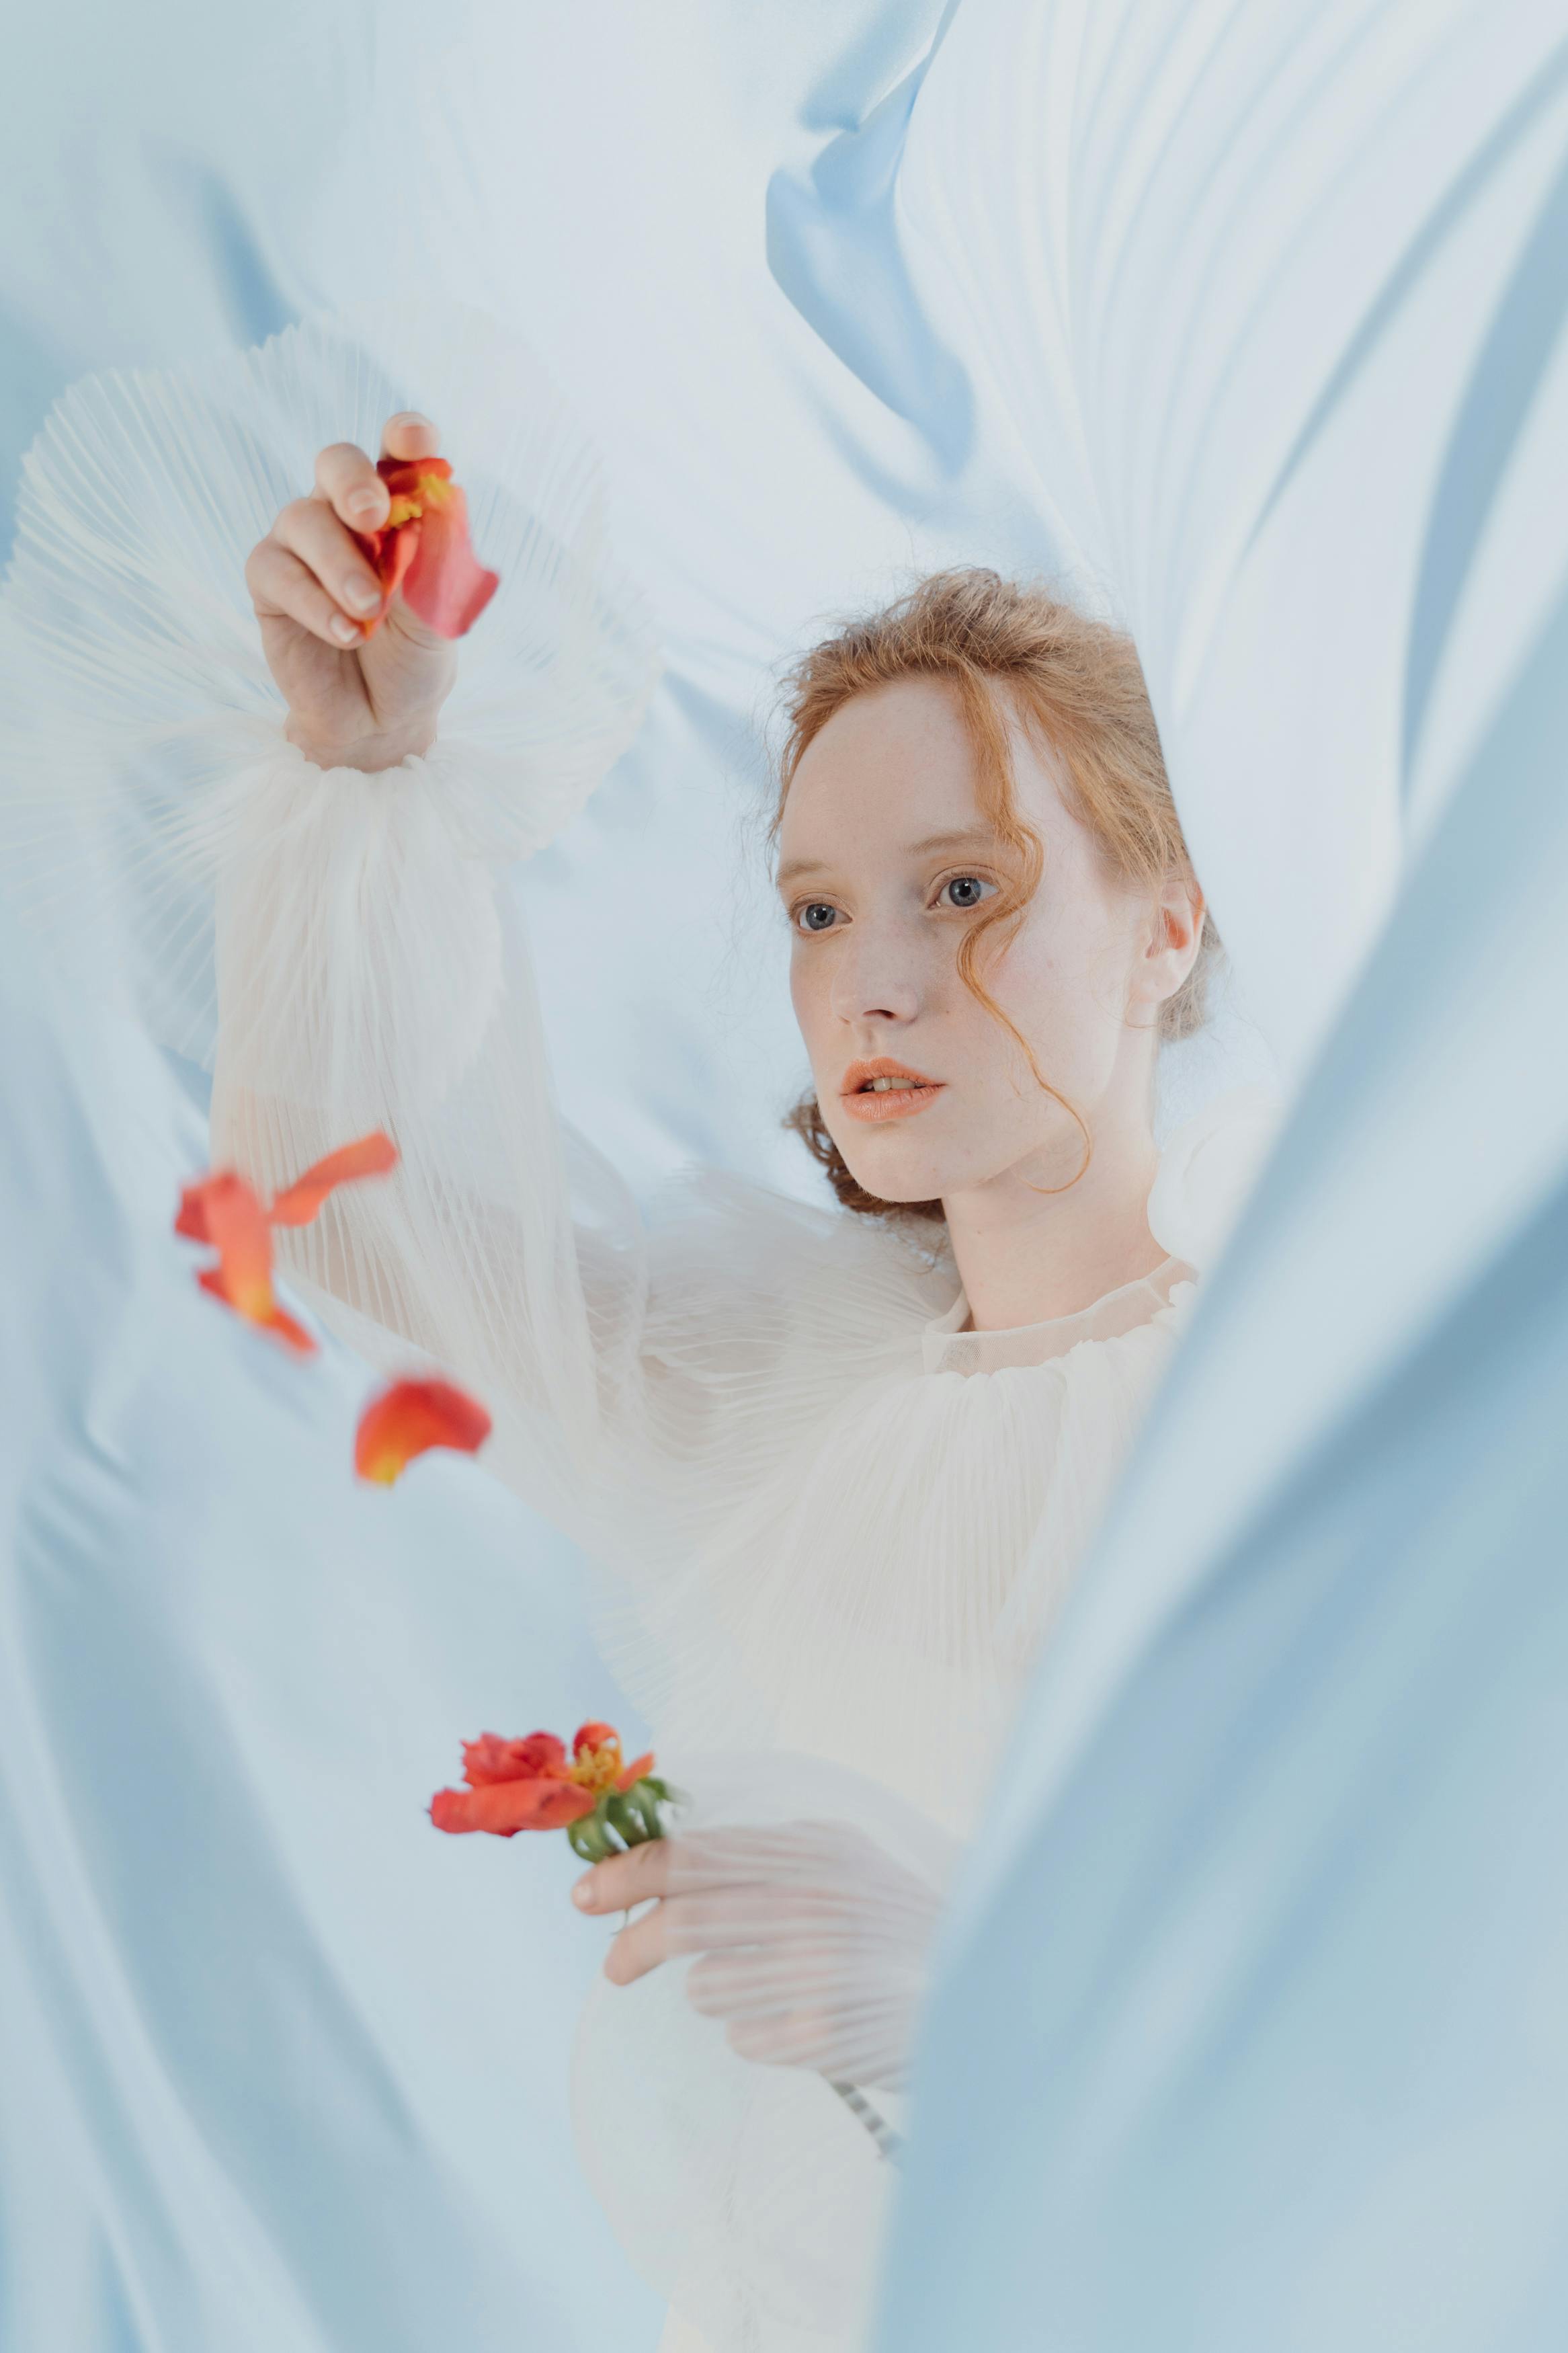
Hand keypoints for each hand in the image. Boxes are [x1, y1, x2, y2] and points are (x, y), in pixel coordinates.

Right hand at [244, 412, 458, 771]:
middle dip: (353, 482)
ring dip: (339, 564)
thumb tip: (440, 506)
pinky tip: (346, 635)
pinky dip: (314, 602)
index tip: (417, 442)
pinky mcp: (270, 584)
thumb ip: (436, 564)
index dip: (405, 437)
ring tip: (369, 613)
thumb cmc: (413, 660)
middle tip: (374, 517)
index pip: (398, 455)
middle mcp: (345, 516)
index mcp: (397, 511)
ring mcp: (303, 546)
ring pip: (303, 518)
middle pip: (335, 463)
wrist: (380, 722)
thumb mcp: (439, 616)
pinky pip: (277, 571)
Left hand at [572, 1823, 943, 2087]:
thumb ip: (759, 1853)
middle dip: (632, 1943)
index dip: (626, 1872)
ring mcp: (820, 1970)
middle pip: (684, 1920)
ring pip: (706, 1986)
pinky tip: (789, 2020)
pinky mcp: (824, 2034)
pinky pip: (743, 2038)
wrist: (983, 1988)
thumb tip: (657, 1862)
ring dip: (709, 1990)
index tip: (584, 1893)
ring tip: (750, 1987)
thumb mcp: (838, 1859)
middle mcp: (814, 1901)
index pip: (693, 1854)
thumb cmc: (892, 1923)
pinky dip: (750, 2031)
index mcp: (811, 1848)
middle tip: (614, 1965)